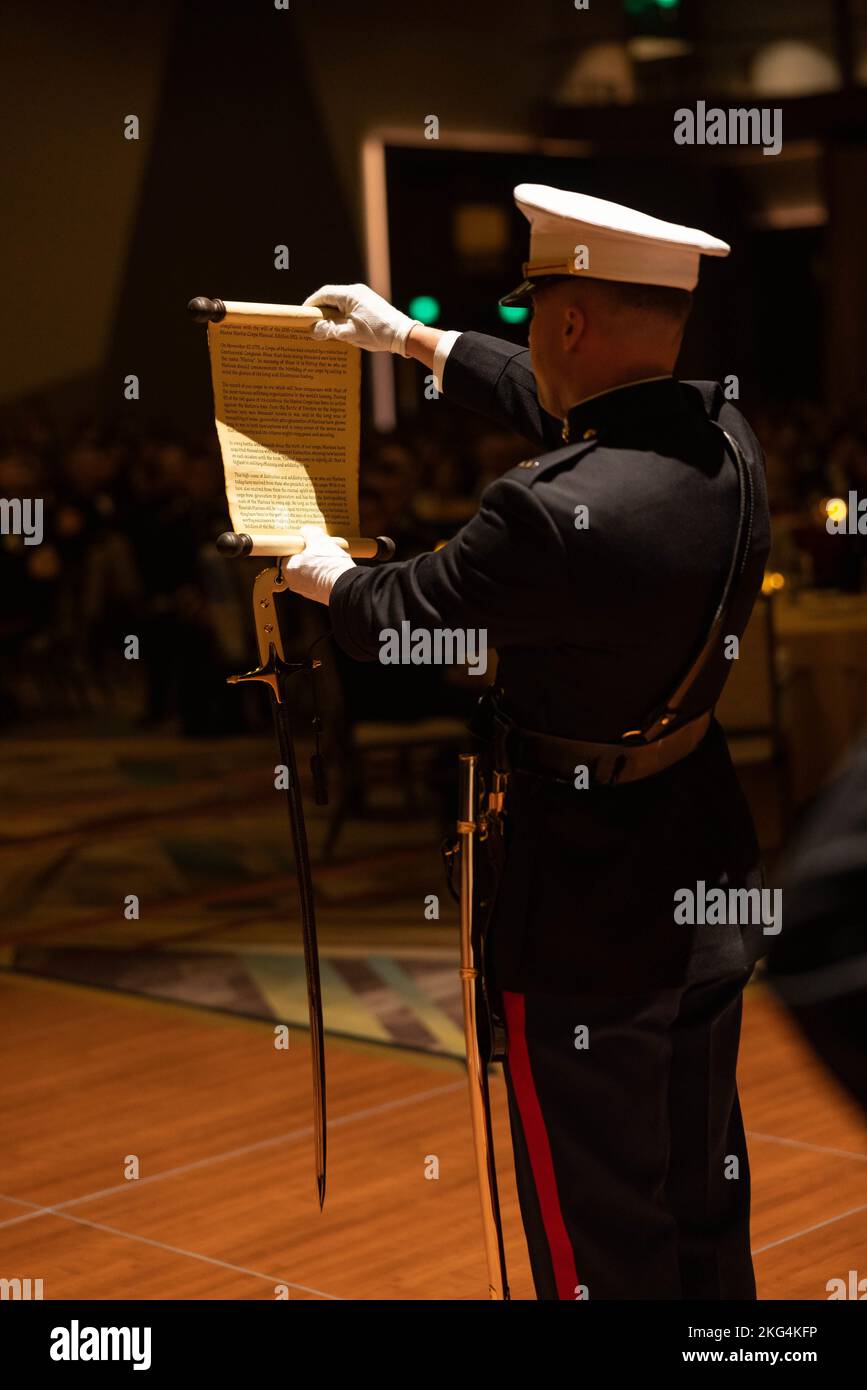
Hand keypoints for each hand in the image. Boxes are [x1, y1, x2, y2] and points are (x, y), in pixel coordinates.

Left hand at [284, 525, 355, 604]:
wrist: (346, 586)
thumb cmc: (329, 565)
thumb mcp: (318, 539)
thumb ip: (309, 532)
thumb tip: (307, 531)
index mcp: (288, 568)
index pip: (287, 553)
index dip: (298, 545)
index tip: (306, 542)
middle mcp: (294, 582)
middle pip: (299, 562)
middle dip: (310, 555)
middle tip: (321, 548)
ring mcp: (306, 591)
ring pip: (310, 572)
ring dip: (319, 564)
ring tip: (331, 557)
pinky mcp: (319, 596)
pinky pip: (319, 580)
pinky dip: (325, 574)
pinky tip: (335, 568)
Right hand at [302, 283, 419, 354]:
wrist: (403, 334)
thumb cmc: (378, 333)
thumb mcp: (350, 334)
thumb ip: (330, 331)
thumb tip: (313, 330)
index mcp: (350, 295)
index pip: (324, 294)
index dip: (311, 304)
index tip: (303, 315)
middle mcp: (356, 292)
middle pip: (331, 298)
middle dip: (320, 311)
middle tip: (311, 325)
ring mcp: (363, 297)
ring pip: (340, 304)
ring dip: (331, 315)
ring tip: (325, 330)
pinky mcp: (368, 304)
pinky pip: (349, 308)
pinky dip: (341, 317)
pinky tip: (340, 329)